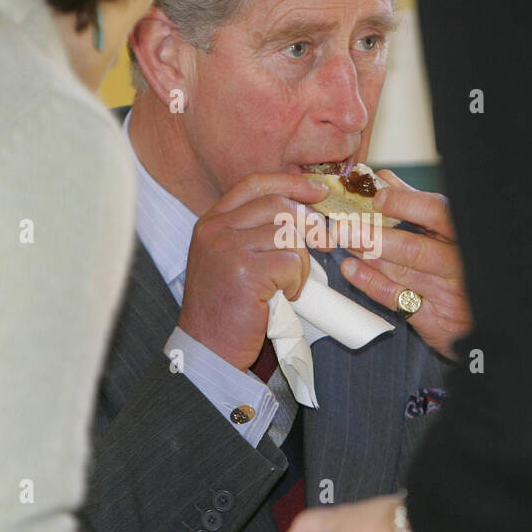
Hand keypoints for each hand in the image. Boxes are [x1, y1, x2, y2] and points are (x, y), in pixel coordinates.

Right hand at [178, 173, 329, 369]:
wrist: (207, 349)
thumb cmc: (225, 309)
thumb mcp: (228, 259)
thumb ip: (252, 232)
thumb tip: (303, 212)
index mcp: (211, 222)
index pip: (255, 184)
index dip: (291, 183)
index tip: (317, 191)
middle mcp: (216, 230)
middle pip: (278, 205)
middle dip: (309, 223)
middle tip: (324, 244)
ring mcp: (228, 250)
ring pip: (289, 235)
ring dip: (301, 262)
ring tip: (289, 284)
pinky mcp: (245, 273)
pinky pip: (291, 262)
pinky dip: (297, 281)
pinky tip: (283, 297)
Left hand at [335, 170, 471, 359]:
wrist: (478, 316)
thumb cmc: (459, 264)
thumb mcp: (446, 231)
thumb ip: (417, 204)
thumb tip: (384, 180)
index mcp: (461, 235)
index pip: (437, 213)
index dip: (405, 203)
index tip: (377, 197)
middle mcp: (457, 264)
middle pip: (414, 248)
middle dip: (373, 236)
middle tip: (344, 227)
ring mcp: (446, 293)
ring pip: (401, 273)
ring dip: (366, 255)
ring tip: (343, 241)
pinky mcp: (433, 318)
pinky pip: (395, 299)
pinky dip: (369, 282)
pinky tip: (351, 268)